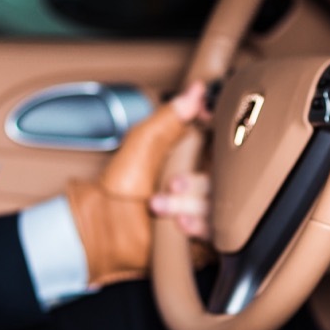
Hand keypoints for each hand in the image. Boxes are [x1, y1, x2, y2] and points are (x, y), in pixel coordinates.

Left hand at [65, 82, 206, 284]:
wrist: (103, 227)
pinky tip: (180, 224)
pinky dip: (200, 228)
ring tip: (161, 205)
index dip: (221, 147)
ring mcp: (204, 212)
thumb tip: (195, 90)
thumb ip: (170, 117)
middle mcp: (202, 184)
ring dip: (193, 206)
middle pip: (225, 180)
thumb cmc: (118, 186)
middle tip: (170, 184)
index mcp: (193, 158)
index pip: (224, 148)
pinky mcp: (203, 239)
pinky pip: (218, 234)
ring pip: (221, 207)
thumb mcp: (143, 142)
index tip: (205, 150)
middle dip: (196, 184)